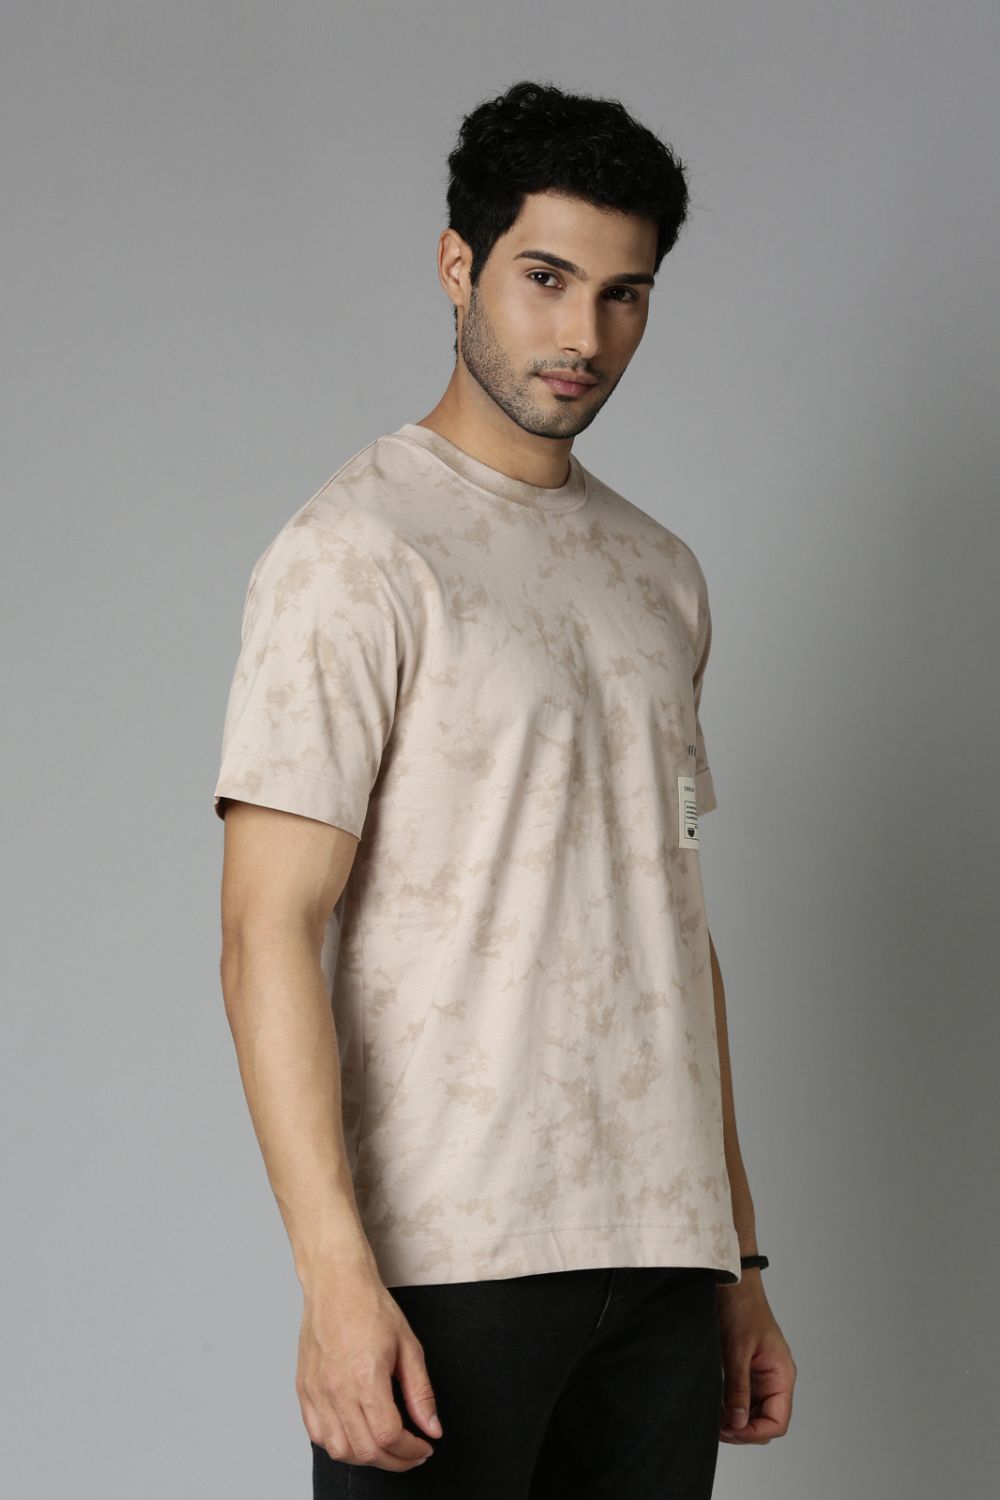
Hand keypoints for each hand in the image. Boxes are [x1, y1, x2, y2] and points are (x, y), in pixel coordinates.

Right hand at [296, 1263, 443, 1471]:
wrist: (336, 1283)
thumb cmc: (370, 1306)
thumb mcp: (408, 1345)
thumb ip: (420, 1393)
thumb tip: (431, 1428)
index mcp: (365, 1377)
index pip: (388, 1436)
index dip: (410, 1451)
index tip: (423, 1447)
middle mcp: (337, 1389)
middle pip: (364, 1451)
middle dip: (394, 1461)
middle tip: (410, 1453)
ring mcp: (317, 1391)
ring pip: (338, 1450)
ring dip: (365, 1457)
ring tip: (384, 1447)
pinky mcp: (304, 1389)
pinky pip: (316, 1434)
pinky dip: (337, 1445)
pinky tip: (355, 1434)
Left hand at [715, 1279, 796, 1443]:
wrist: (732, 1282)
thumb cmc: (741, 1308)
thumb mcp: (737, 1350)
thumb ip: (738, 1388)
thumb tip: (738, 1423)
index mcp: (782, 1375)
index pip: (777, 1422)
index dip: (754, 1432)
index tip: (729, 1430)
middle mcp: (775, 1379)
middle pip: (766, 1422)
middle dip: (743, 1430)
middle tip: (717, 1427)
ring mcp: (762, 1376)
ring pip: (754, 1412)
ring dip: (736, 1420)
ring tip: (714, 1418)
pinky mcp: (748, 1370)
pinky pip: (744, 1398)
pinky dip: (731, 1406)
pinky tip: (715, 1406)